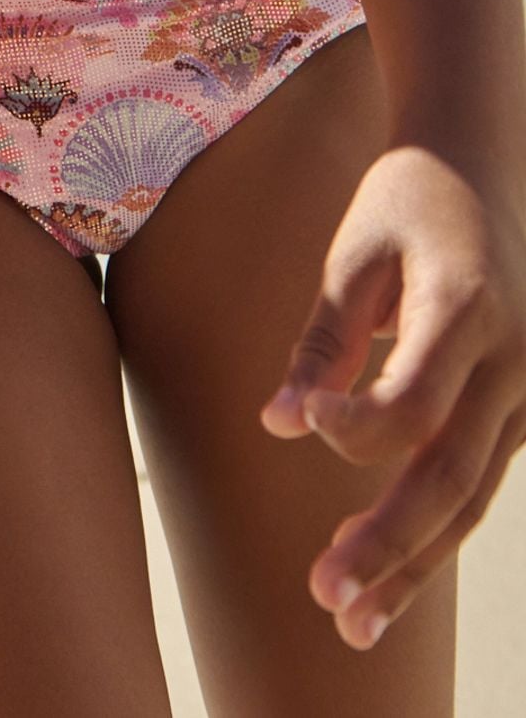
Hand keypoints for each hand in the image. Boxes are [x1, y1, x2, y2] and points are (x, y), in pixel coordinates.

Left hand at [260, 143, 525, 649]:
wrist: (482, 161)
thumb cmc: (404, 200)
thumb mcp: (355, 253)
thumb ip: (322, 340)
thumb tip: (278, 425)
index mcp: (467, 308)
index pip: (416, 400)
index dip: (358, 427)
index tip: (303, 422)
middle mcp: (512, 359)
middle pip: (449, 471)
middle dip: (388, 542)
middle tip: (327, 597)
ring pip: (471, 496)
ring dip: (412, 561)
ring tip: (350, 620)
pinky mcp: (522, 409)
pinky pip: (478, 481)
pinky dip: (432, 530)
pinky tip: (384, 572)